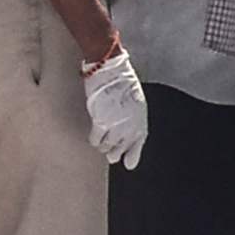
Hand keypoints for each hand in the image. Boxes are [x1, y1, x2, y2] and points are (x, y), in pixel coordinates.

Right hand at [81, 49, 147, 168]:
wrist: (112, 72)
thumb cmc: (123, 87)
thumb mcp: (136, 108)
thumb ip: (134, 130)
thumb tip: (129, 161)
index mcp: (141, 125)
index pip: (136, 149)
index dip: (129, 156)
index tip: (126, 162)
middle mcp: (130, 130)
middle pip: (118, 152)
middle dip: (111, 149)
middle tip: (107, 138)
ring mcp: (116, 128)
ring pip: (105, 148)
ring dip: (101, 142)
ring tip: (101, 129)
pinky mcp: (102, 124)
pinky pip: (95, 141)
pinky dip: (93, 138)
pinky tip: (94, 130)